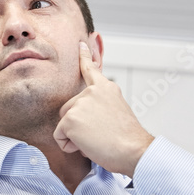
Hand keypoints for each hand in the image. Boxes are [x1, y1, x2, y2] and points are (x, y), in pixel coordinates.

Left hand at [53, 42, 154, 176]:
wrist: (134, 150)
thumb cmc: (127, 139)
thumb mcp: (116, 112)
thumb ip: (101, 104)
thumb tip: (88, 112)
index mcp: (106, 88)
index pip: (91, 69)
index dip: (84, 57)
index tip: (80, 44)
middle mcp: (91, 92)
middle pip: (68, 109)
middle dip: (78, 126)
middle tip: (100, 134)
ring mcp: (80, 103)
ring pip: (64, 124)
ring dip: (76, 137)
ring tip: (97, 139)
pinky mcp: (70, 118)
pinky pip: (60, 137)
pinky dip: (70, 146)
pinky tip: (89, 145)